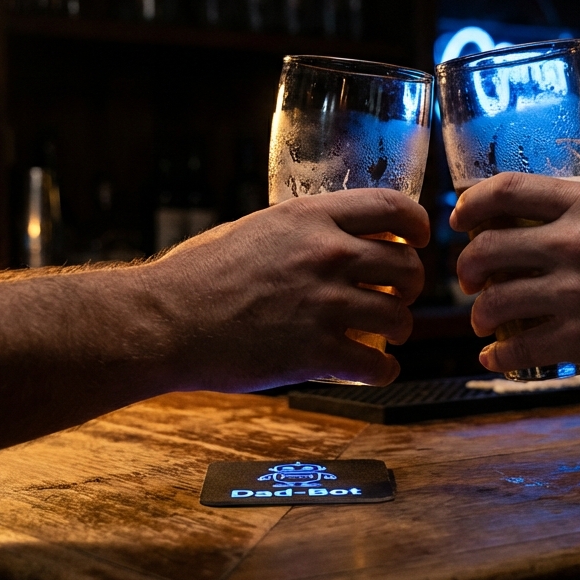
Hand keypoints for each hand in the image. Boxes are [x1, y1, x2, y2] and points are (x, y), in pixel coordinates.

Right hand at [144, 189, 428, 391]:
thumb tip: (338, 233)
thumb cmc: (198, 276)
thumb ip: (303, 229)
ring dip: (397, 330)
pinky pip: (379, 365)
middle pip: (407, 267)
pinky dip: (383, 371)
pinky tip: (371, 370)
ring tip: (381, 337)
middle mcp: (325, 255)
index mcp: (311, 217)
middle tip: (394, 298)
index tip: (416, 242)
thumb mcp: (256, 228)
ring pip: (400, 318)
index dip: (417, 227)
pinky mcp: (316, 353)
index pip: (395, 208)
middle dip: (408, 286)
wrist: (163, 322)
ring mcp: (323, 304)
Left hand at [450, 173, 579, 380]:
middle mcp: (572, 245)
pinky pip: (517, 349)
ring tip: (485, 322)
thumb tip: (555, 219)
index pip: (506, 191)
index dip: (471, 205)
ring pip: (493, 302)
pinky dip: (497, 357)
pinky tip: (494, 359)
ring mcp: (573, 294)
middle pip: (486, 249)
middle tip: (473, 280)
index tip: (460, 218)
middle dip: (469, 268)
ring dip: (480, 315)